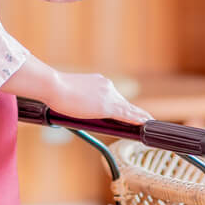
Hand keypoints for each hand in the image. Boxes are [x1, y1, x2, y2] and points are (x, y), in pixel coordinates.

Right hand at [1, 57, 151, 124]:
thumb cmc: (56, 91)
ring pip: (127, 108)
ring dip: (138, 115)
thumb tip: (73, 107)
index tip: (127, 110)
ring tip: (149, 122)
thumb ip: (79, 99)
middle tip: (144, 119)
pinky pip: (127, 114)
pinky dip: (137, 118)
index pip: (113, 96)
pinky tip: (146, 122)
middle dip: (132, 112)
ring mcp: (109, 95)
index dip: (121, 105)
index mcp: (99, 81)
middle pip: (122, 102)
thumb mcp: (71, 93)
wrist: (55, 87)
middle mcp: (107, 86)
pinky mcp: (108, 107)